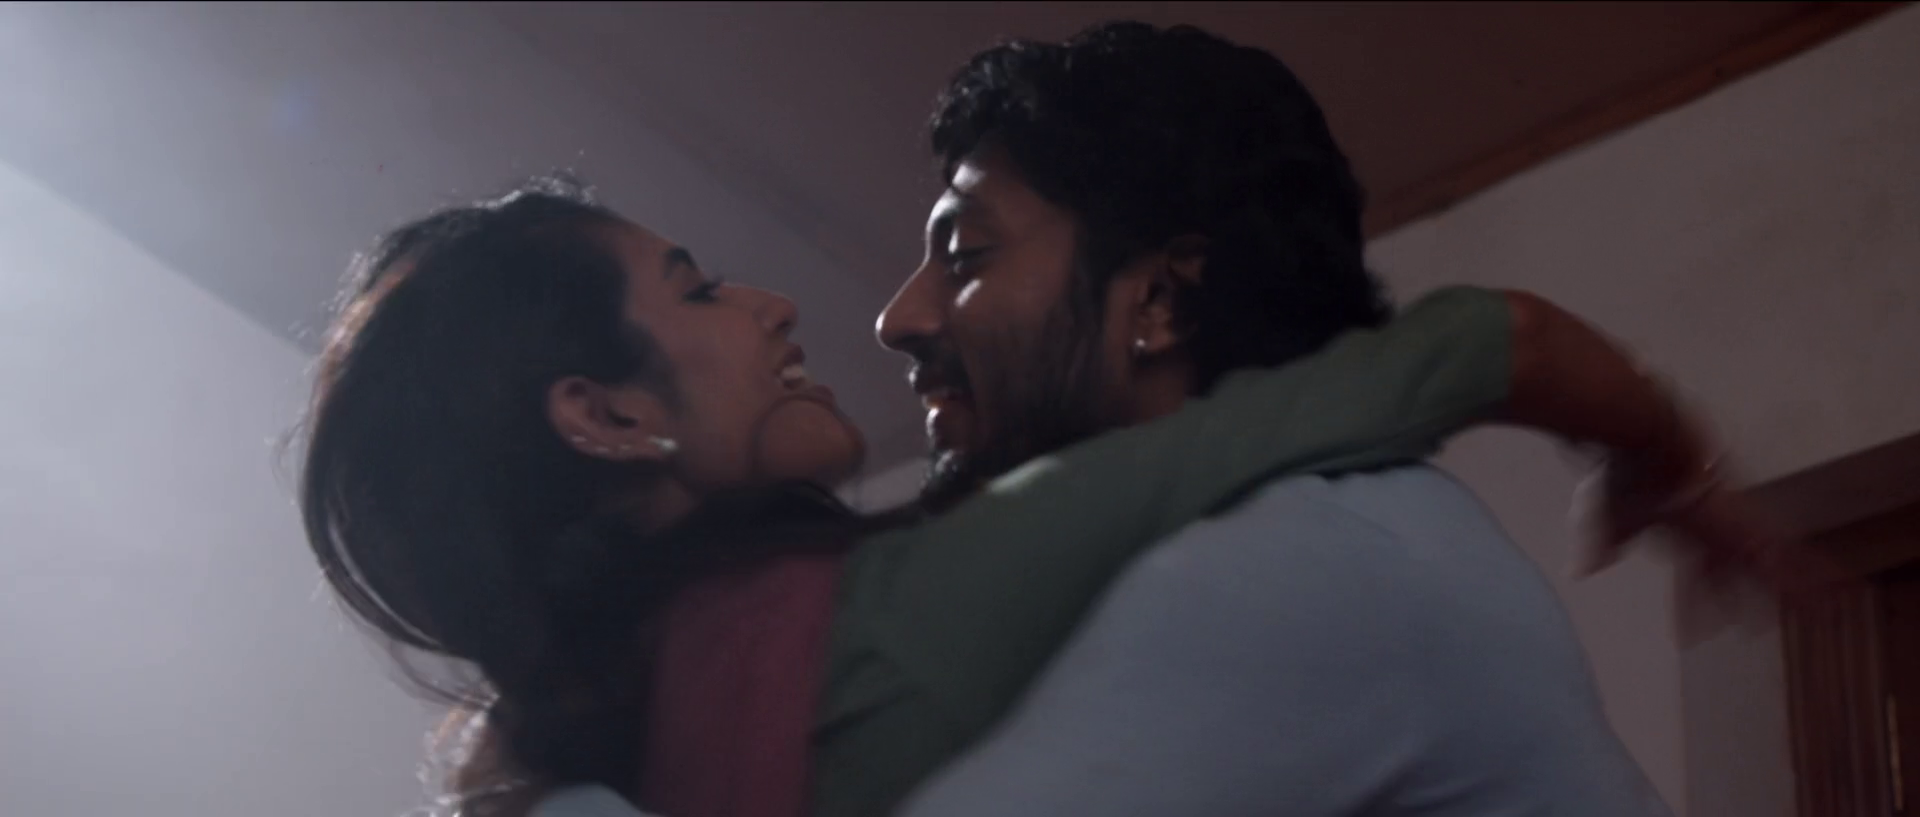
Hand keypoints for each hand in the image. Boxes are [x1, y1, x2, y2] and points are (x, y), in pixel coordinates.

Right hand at [1572, 451, 1851, 642]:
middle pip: (1737, 575)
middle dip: (1746, 603)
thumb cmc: (1626, 471)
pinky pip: (1784, 554)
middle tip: (1758, 629)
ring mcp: (1733, 526)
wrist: (1649, 435)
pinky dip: (1806, 572)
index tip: (1692, 637)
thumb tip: (1587, 571)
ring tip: (1821, 613)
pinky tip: (1831, 587)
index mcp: (1683, 533)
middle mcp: (1713, 531)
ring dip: (1792, 592)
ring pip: (1768, 568)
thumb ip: (1606, 544)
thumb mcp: (1611, 516)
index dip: (1693, 606)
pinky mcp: (1746, 519)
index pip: (1691, 578)